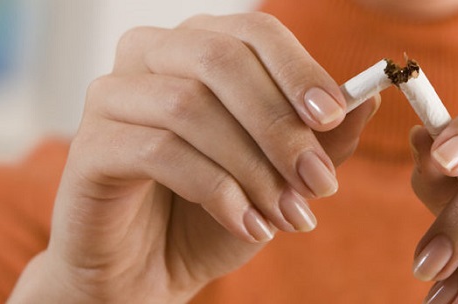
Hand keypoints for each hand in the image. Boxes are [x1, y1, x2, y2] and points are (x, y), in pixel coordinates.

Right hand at [8, 13, 378, 302]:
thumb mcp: (282, 175)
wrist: (150, 270)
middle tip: (321, 184)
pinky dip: (217, 191)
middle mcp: (150, 56)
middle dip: (281, 126)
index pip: (254, 32)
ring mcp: (112, 96)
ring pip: (192, 107)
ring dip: (254, 168)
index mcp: (199, 47)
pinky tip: (247, 224)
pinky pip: (159, 151)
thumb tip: (368, 99)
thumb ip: (322, 138)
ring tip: (290, 217)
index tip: (334, 117)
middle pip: (221, 59)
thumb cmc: (215, 211)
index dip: (299, 70)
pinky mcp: (89, 147)